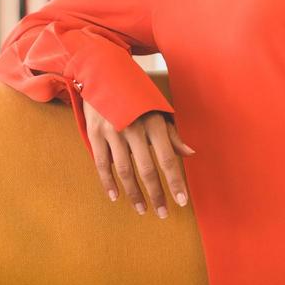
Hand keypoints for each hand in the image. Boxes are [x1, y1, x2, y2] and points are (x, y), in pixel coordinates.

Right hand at [83, 102, 194, 218]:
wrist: (104, 72)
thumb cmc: (136, 94)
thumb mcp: (158, 109)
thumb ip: (173, 133)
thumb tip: (189, 154)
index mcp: (154, 122)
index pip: (168, 159)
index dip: (175, 182)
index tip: (181, 202)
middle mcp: (134, 128)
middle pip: (147, 170)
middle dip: (156, 194)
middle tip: (163, 212)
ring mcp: (113, 131)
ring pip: (125, 171)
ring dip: (134, 193)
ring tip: (142, 209)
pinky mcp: (95, 133)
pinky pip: (102, 164)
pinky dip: (108, 182)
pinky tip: (116, 196)